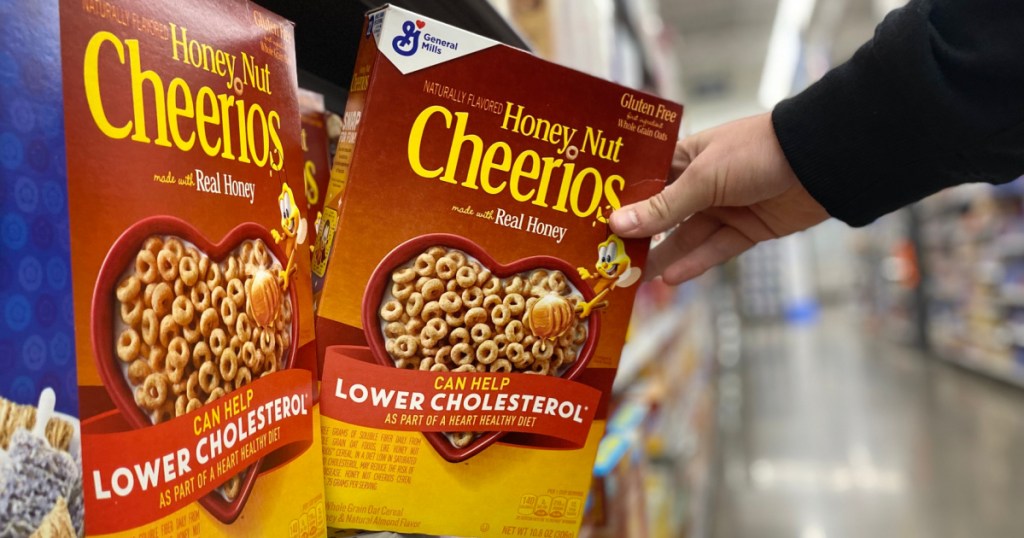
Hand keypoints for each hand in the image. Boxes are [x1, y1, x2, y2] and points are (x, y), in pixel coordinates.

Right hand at [609, 113, 828, 284]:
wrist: (821, 160)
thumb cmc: (757, 152)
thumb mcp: (704, 178)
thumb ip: (663, 207)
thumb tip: (618, 225)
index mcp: (685, 157)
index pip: (645, 180)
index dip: (621, 201)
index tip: (592, 222)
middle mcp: (701, 183)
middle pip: (662, 214)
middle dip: (638, 235)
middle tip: (607, 259)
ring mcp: (724, 208)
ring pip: (685, 238)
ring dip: (662, 257)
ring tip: (633, 278)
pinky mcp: (747, 230)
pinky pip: (715, 250)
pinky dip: (695, 263)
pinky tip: (671, 278)